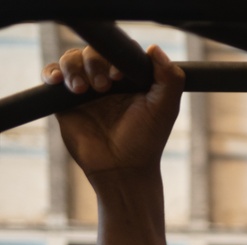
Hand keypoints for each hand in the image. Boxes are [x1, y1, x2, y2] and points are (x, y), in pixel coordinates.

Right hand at [43, 44, 183, 178]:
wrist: (121, 168)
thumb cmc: (146, 140)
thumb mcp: (166, 108)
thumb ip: (170, 78)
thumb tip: (155, 48)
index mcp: (131, 79)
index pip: (119, 51)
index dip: (117, 56)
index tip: (121, 75)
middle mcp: (108, 80)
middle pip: (92, 51)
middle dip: (95, 62)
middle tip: (104, 87)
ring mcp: (86, 89)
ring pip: (71, 59)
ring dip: (74, 67)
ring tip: (83, 89)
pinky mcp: (65, 101)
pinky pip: (53, 75)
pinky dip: (52, 72)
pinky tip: (59, 81)